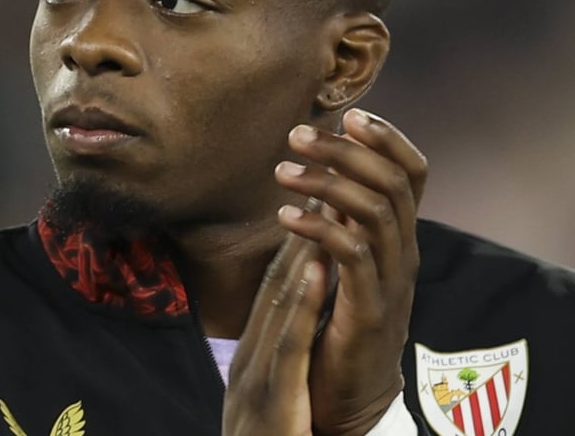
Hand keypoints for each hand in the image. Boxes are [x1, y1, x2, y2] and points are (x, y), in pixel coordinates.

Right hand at [223, 211, 326, 435]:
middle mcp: (252, 354)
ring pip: (280, 300)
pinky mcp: (272, 396)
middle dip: (301, 226)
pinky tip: (315, 269)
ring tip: (321, 200)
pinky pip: (289, 342)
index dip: (299, 237)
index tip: (319, 193)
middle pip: (276, 281)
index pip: (278, 289)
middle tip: (320, 176)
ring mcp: (258, 373)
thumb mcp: (270, 398)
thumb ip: (279, 358)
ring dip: (301, 246)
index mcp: (255, 354)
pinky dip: (301, 302)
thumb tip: (295, 324)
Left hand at [276, 109, 427, 435]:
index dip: (389, 138)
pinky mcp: (369, 311)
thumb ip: (344, 219)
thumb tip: (329, 169)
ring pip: (374, 212)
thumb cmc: (340, 325)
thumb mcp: (346, 263)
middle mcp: (404, 254)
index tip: (350, 115)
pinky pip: (353, 256)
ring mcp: (391, 282)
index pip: (414, 173)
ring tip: (281, 172)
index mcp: (400, 238)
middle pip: (393, 183)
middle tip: (297, 135)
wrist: (351, 399)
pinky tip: (285, 217)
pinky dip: (320, 228)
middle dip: (346, 151)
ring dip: (326, 183)